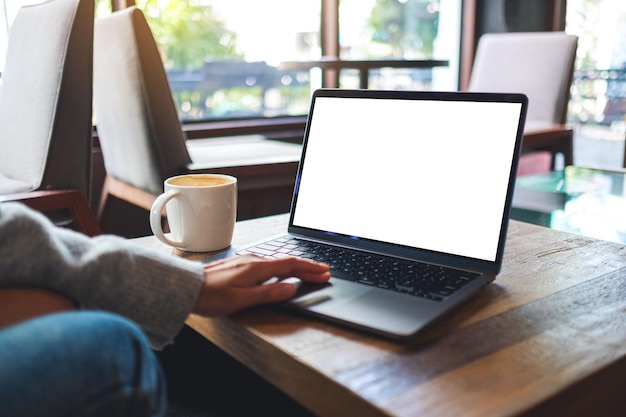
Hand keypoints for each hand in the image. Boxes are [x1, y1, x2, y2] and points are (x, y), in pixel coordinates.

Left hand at [192, 255, 330, 315]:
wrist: (187, 288)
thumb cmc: (211, 296)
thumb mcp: (243, 300)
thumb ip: (269, 294)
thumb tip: (290, 289)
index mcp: (257, 268)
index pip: (291, 265)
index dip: (309, 268)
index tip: (324, 271)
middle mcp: (253, 260)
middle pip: (287, 261)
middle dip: (307, 266)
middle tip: (323, 271)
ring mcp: (246, 261)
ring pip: (277, 262)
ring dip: (295, 266)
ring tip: (307, 271)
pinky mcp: (239, 265)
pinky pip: (267, 263)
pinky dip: (281, 267)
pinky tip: (281, 271)